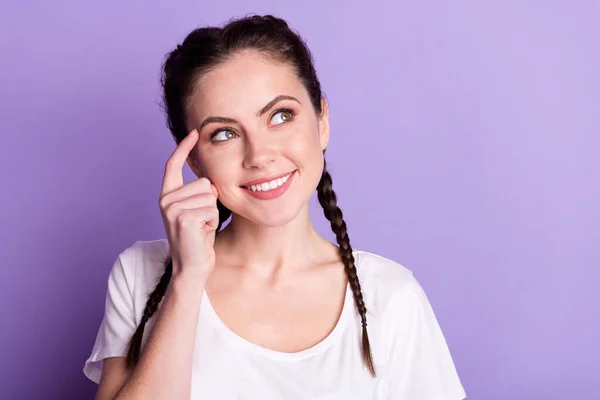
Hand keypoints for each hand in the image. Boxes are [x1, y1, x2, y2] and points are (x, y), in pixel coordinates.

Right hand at [158, 129, 219, 278]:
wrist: (193, 267)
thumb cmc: (199, 240)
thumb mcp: (199, 210)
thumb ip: (200, 193)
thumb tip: (209, 180)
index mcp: (168, 195)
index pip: (173, 165)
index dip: (184, 148)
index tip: (194, 132)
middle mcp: (166, 199)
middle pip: (204, 183)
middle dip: (211, 202)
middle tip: (202, 222)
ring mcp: (172, 208)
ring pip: (209, 195)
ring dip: (213, 213)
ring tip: (202, 228)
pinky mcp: (183, 217)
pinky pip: (211, 208)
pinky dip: (213, 220)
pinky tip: (203, 232)